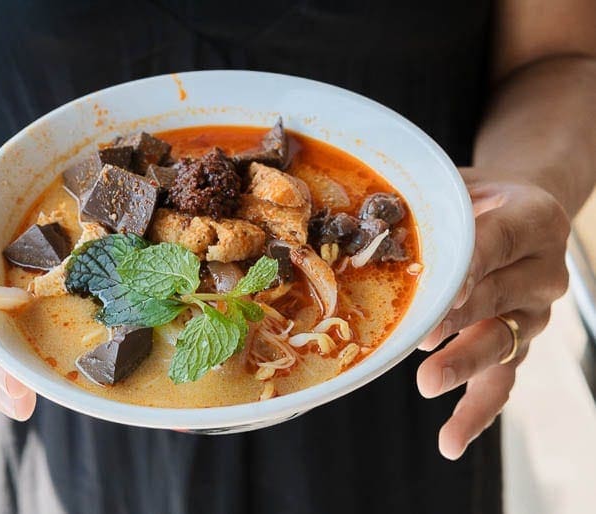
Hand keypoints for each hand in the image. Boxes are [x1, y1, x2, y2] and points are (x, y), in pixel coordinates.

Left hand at [416, 168, 569, 459]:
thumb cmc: (479, 198)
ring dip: (463, 364)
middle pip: (498, 296)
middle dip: (457, 318)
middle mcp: (543, 270)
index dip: (470, 265)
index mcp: (533, 218)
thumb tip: (367, 220)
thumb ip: (432, 203)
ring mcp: (534, 312)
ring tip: (427, 383)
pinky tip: (451, 441)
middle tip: (421, 337)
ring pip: (502, 343)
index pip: (498, 242)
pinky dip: (476, 411)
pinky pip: (502, 381)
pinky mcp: (519, 343)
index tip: (443, 288)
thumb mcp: (459, 185)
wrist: (523, 211)